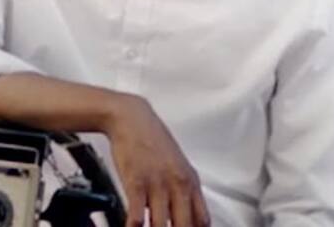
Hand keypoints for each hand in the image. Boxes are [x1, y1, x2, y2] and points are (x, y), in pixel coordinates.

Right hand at [105, 94, 209, 226]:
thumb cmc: (151, 137)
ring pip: (161, 226)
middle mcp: (177, 183)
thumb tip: (186, 214)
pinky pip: (138, 217)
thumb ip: (183, 189)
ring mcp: (157, 184)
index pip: (202, 220)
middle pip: (185, 226)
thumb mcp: (176, 162)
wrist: (131, 117)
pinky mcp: (136, 182)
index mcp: (189, 180)